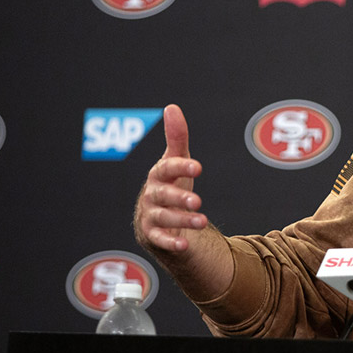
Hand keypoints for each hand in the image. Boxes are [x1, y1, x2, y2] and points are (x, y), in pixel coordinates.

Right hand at [134, 104, 207, 253]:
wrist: (159, 217)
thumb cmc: (171, 184)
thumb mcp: (176, 161)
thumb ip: (176, 137)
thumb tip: (172, 108)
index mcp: (158, 175)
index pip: (166, 169)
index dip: (180, 167)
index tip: (198, 167)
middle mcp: (152, 195)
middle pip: (163, 196)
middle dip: (179, 198)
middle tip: (197, 201)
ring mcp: (151, 216)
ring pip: (164, 218)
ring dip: (182, 220)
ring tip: (202, 221)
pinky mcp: (153, 236)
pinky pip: (160, 240)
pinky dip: (171, 242)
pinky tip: (184, 245)